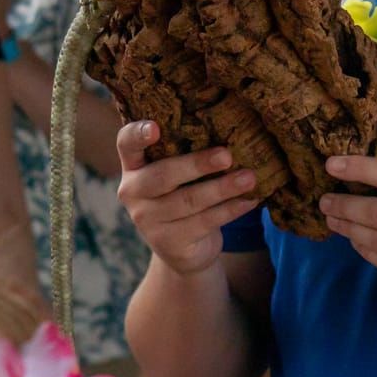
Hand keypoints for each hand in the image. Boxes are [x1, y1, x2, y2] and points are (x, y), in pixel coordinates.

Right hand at [116, 121, 259, 277]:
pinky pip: (204, 222)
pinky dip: (230, 210)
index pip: (126, 144)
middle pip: (163, 175)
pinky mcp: (169, 243)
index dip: (138, 134)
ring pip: (189, 201)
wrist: (182, 248)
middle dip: (197, 164)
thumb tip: (228, 129)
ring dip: (223, 188)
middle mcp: (133, 192)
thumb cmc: (181, 194)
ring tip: (249, 178)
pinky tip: (249, 200)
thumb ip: (185, 152)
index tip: (155, 127)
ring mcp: (148, 221)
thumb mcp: (176, 173)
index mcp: (133, 166)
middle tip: (227, 156)